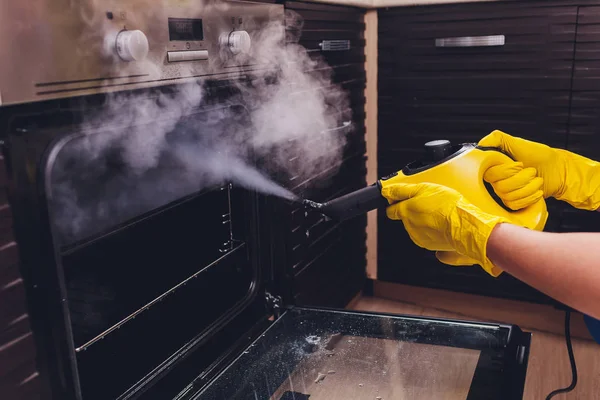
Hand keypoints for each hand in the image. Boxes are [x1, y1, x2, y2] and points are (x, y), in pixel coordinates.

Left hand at [382, 182, 507, 275]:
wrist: (466, 227)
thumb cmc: (449, 206)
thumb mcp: (424, 188)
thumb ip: (402, 190)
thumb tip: (387, 190)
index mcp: (406, 212)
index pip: (391, 209)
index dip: (395, 203)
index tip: (401, 199)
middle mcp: (409, 226)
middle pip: (405, 218)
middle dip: (413, 211)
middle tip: (428, 203)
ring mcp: (420, 237)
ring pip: (417, 227)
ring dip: (424, 220)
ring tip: (439, 213)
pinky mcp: (431, 245)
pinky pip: (428, 236)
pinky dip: (433, 230)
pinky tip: (443, 223)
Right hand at [479, 130, 599, 209]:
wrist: (558, 170)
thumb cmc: (539, 155)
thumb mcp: (518, 143)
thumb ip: (498, 139)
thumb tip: (480, 145)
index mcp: (495, 165)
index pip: (489, 174)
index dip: (505, 171)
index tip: (519, 164)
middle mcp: (497, 179)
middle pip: (500, 187)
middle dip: (521, 178)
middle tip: (531, 170)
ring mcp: (504, 192)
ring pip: (508, 196)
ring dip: (528, 187)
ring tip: (537, 179)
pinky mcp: (513, 202)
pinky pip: (514, 204)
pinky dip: (529, 197)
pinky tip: (537, 190)